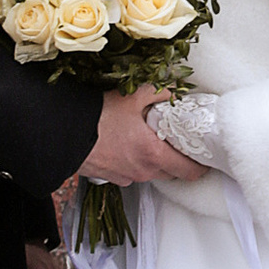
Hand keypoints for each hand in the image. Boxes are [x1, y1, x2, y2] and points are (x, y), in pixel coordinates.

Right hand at [79, 85, 197, 187]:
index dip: (201, 165)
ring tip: (151, 140)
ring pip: (152, 173)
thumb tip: (174, 91)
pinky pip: (133, 173)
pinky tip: (129, 146)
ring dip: (156, 160)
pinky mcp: (112, 178)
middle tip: (179, 143)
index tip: (205, 156)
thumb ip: (159, 93)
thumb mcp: (132, 97)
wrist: (64, 134)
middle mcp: (143, 170)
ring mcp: (127, 176)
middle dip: (178, 160)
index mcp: (153, 154)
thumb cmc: (97, 118)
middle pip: (172, 173)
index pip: (189, 171)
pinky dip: (136, 162)